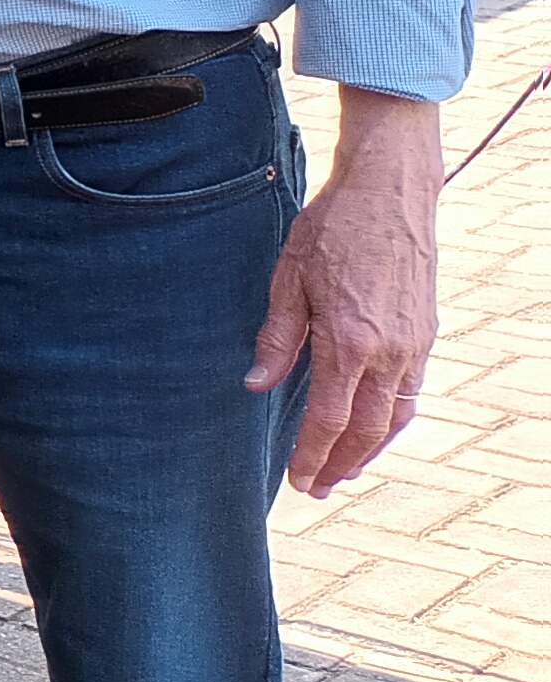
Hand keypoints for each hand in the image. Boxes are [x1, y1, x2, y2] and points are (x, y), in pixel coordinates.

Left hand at [252, 90, 440, 498]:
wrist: (390, 193)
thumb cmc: (332, 230)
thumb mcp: (289, 279)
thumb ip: (276, 339)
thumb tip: (255, 386)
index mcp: (349, 342)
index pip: (328, 419)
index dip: (313, 456)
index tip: (298, 480)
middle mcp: (388, 352)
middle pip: (366, 429)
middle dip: (341, 464)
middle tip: (318, 489)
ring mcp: (414, 345)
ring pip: (396, 416)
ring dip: (370, 449)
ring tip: (344, 469)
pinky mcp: (425, 334)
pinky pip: (411, 391)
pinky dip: (391, 419)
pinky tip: (372, 426)